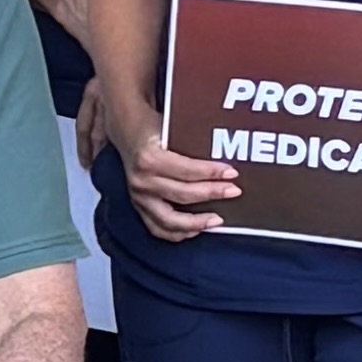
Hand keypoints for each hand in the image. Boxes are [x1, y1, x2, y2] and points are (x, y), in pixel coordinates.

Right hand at [107, 101, 236, 240]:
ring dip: (197, 222)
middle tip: (233, 191)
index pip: (187, 170)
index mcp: (149, 159)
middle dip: (212, 193)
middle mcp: (142, 181)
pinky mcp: (138, 207)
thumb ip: (193, 145)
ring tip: (218, 220)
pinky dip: (178, 232)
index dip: (211, 173)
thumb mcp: (171, 129)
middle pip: (183, 195)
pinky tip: (196, 229)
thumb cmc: (154, 129)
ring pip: (170, 220)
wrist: (127, 132)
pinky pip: (158, 228)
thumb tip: (223, 162)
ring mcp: (138, 197)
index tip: (232, 173)